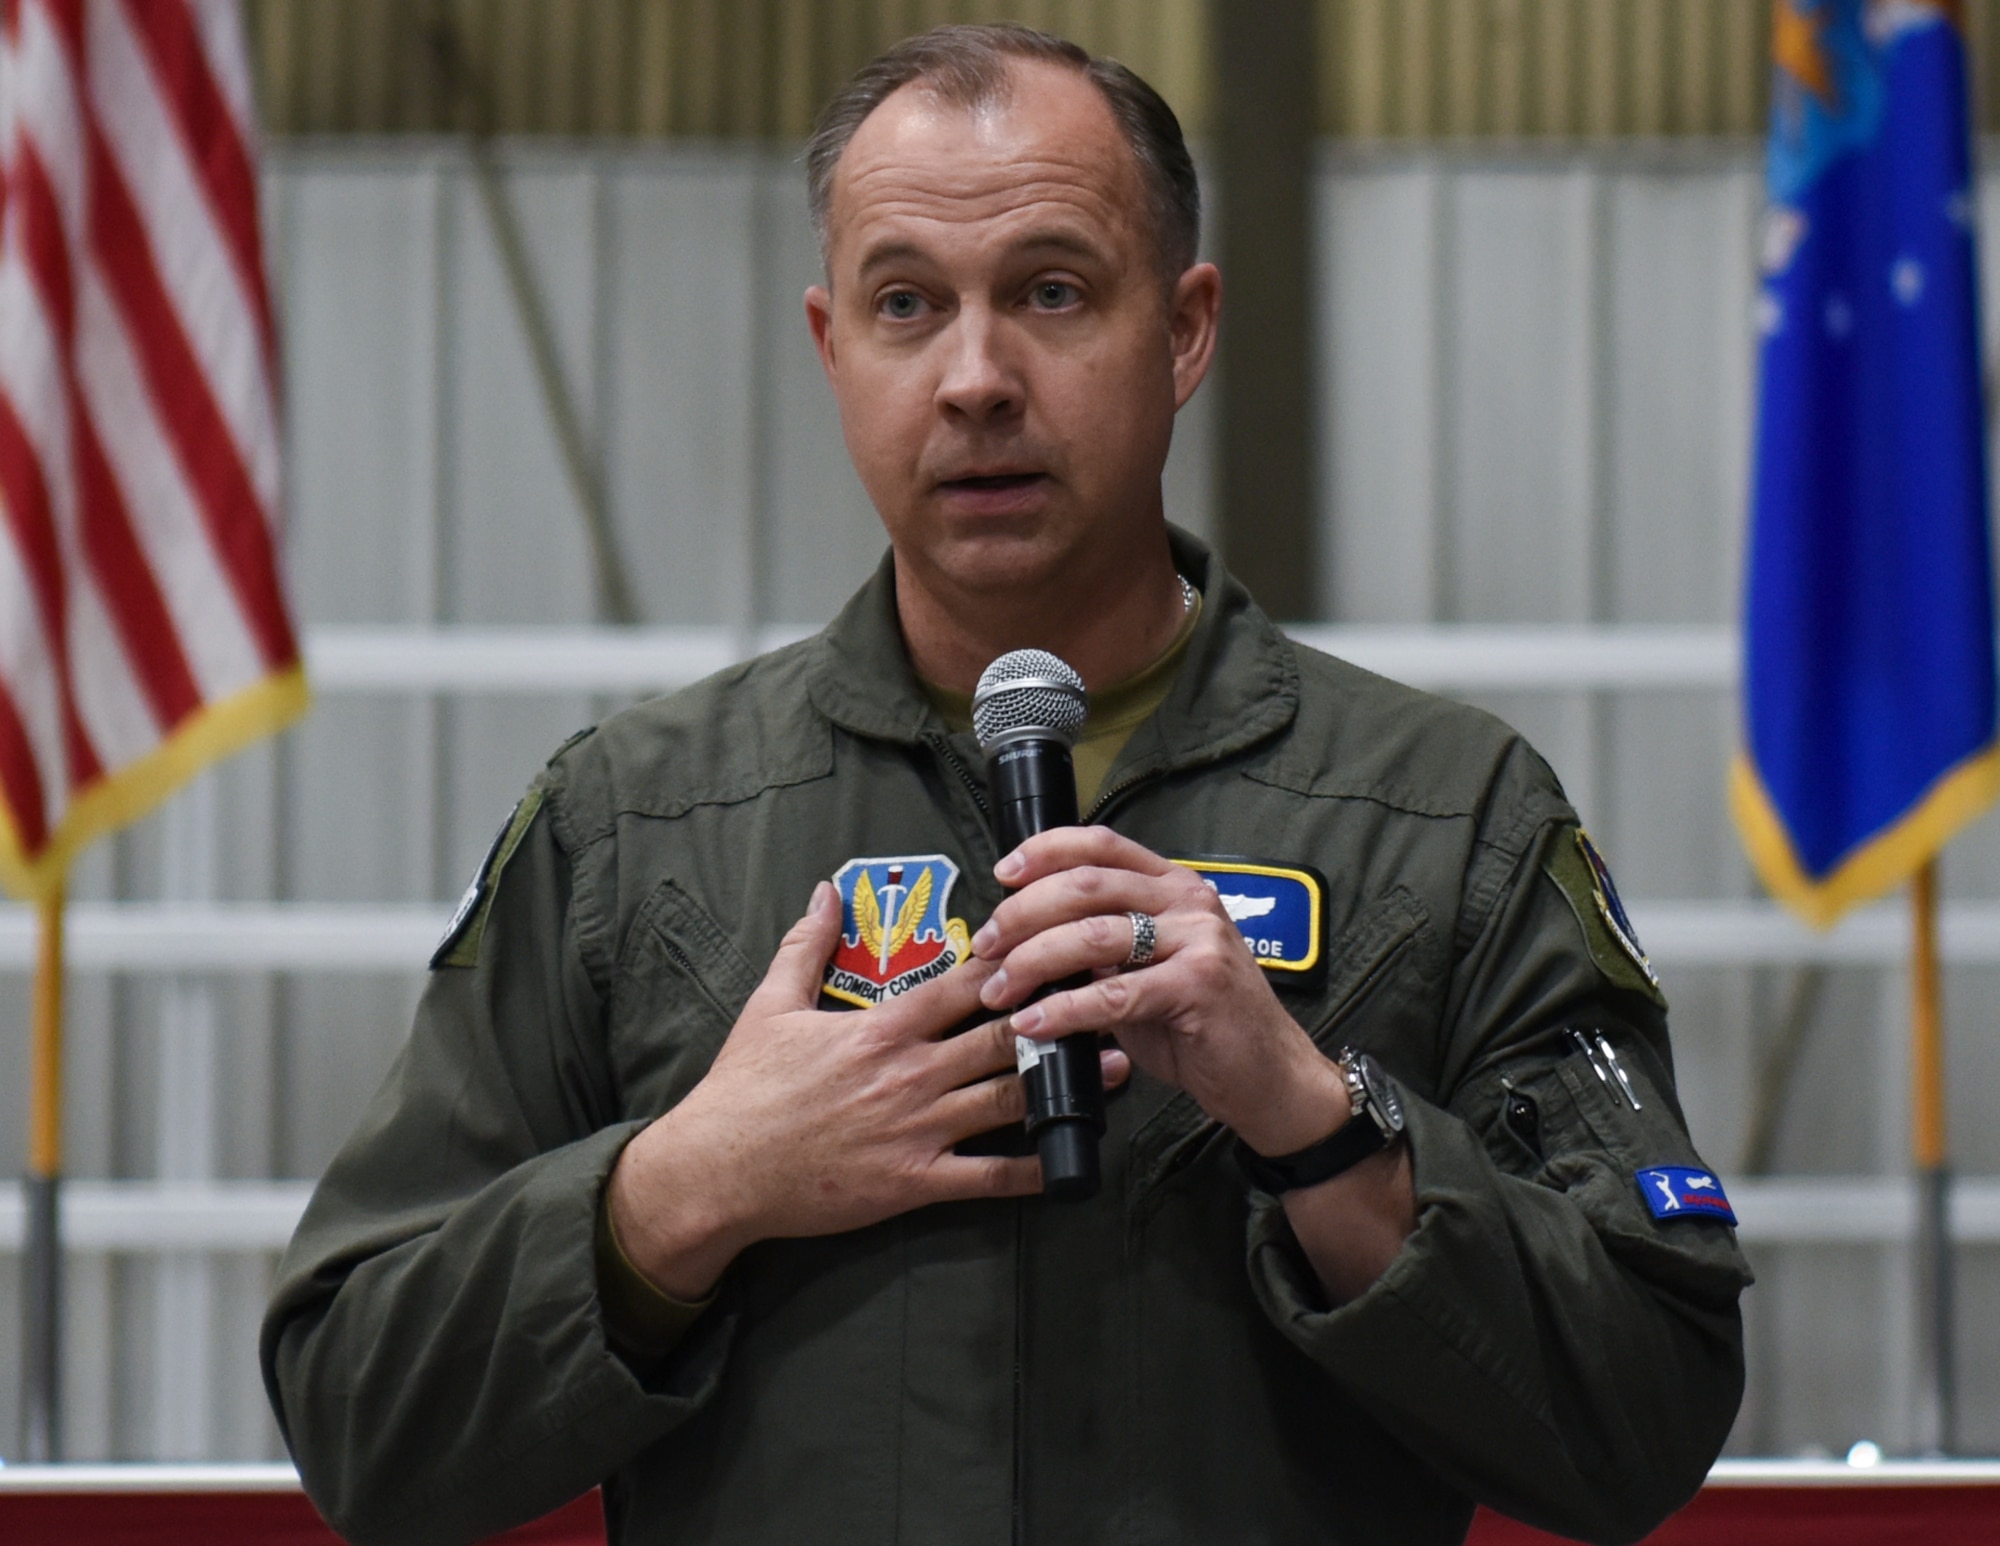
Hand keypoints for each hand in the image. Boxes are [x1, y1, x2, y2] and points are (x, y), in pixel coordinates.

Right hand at [608, 880, 1130, 1299]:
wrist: (716, 1171)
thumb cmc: (743, 1089)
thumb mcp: (769, 1005)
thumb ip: (806, 944)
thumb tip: (826, 889)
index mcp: (881, 1027)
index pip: (965, 984)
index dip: (1018, 961)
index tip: (1059, 943)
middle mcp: (909, 1073)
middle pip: (1002, 1035)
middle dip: (1060, 1014)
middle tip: (1110, 996)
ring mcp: (917, 1130)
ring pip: (1008, 1097)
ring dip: (1066, 1082)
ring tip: (1117, 1064)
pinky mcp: (915, 1183)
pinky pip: (989, 1176)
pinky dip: (1035, 1165)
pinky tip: (1071, 1155)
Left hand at [972, 827, 1347, 1155]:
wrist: (1270, 1078)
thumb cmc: (1205, 1027)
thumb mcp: (1148, 973)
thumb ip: (1101, 952)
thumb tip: (1027, 945)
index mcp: (1174, 887)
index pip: (1102, 845)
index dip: (1045, 851)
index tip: (1003, 874)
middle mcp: (1188, 902)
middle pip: (1086, 886)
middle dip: (1022, 914)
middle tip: (986, 945)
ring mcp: (1198, 940)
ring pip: (1093, 935)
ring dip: (1032, 962)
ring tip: (1000, 989)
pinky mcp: (1199, 986)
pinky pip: (1114, 994)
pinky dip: (1064, 1009)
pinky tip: (1035, 1023)